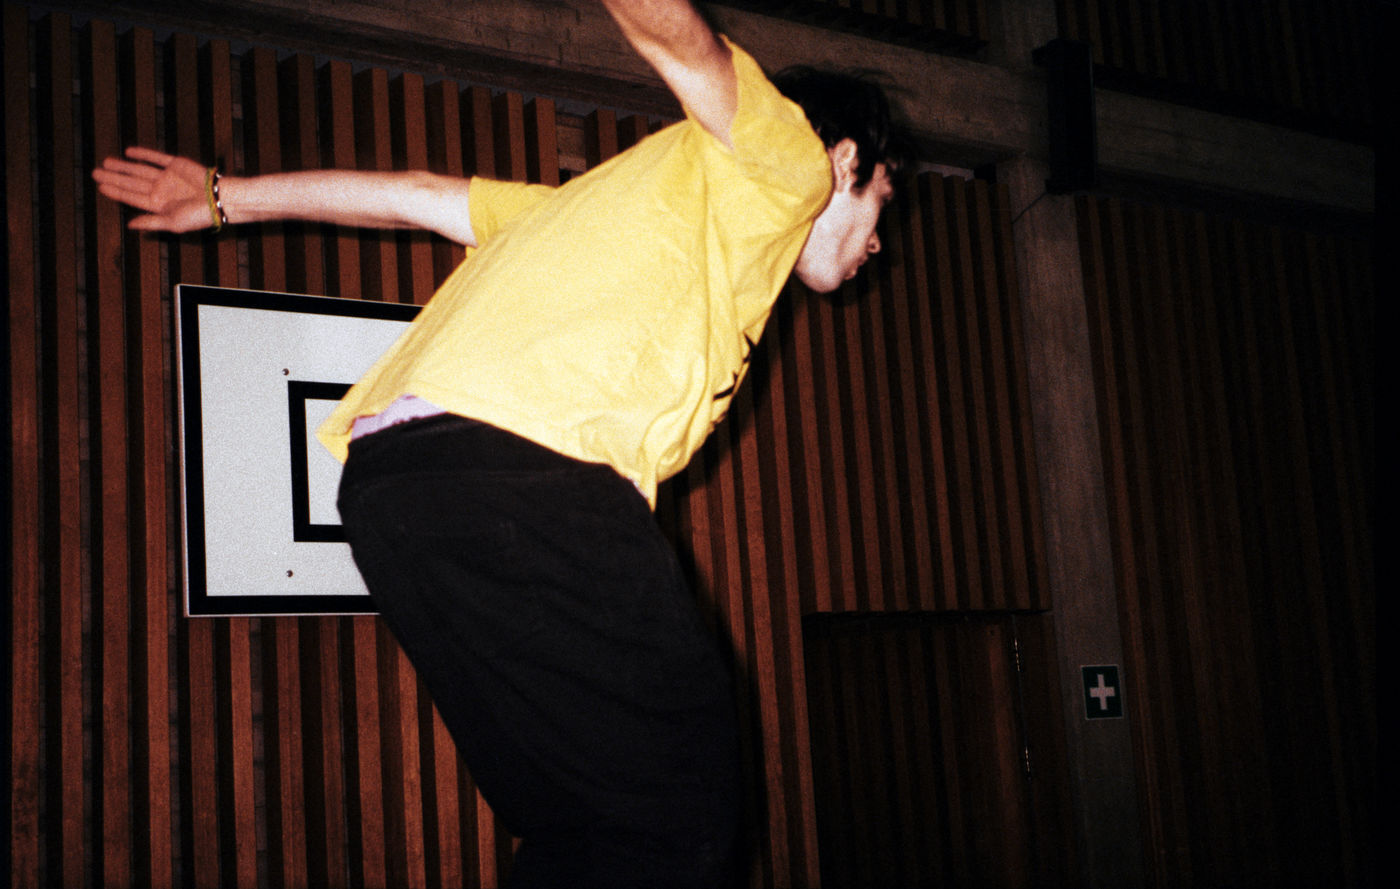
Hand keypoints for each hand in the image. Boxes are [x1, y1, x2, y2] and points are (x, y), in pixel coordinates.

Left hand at [92, 146, 215, 231]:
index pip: (132, 197)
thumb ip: (150, 222)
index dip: (116, 192)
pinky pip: (156, 158)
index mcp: (159, 205)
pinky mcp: (176, 164)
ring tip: (107, 162)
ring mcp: (168, 177)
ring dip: (124, 166)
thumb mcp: (172, 224)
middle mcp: (161, 190)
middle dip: (114, 177)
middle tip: (95, 172)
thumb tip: (129, 225)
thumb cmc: (198, 216)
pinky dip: (144, 154)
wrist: (220, 199)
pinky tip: (129, 153)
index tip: (100, 186)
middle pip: (132, 182)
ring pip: (140, 170)